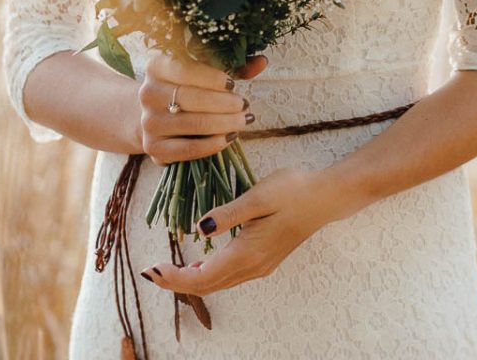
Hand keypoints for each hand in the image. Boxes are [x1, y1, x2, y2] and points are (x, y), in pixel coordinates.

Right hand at [137, 51, 267, 165]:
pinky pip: (188, 149)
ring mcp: (149, 122)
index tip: (233, 84)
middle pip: (190, 98)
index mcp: (156, 66)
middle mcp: (148, 93)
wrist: (155, 114)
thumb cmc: (188, 87)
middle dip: (224, 103)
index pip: (184, 69)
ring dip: (224, 123)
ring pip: (192, 124)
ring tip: (243, 120)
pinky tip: (229, 138)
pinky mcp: (154, 148)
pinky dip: (212, 144)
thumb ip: (234, 65)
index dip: (212, 77)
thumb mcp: (207, 71)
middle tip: (244, 105)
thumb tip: (262, 62)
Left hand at [139, 166, 339, 295]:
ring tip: (168, 269)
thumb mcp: (257, 197)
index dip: (174, 278)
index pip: (202, 278)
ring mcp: (260, 266)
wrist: (326, 197)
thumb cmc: (293, 191)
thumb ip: (227, 214)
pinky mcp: (264, 259)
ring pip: (218, 283)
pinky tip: (199, 263)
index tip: (151, 270)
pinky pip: (230, 276)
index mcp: (247, 253)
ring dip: (191, 280)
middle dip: (176, 282)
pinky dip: (208, 274)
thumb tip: (198, 230)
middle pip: (207, 285)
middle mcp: (252, 267)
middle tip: (151, 272)